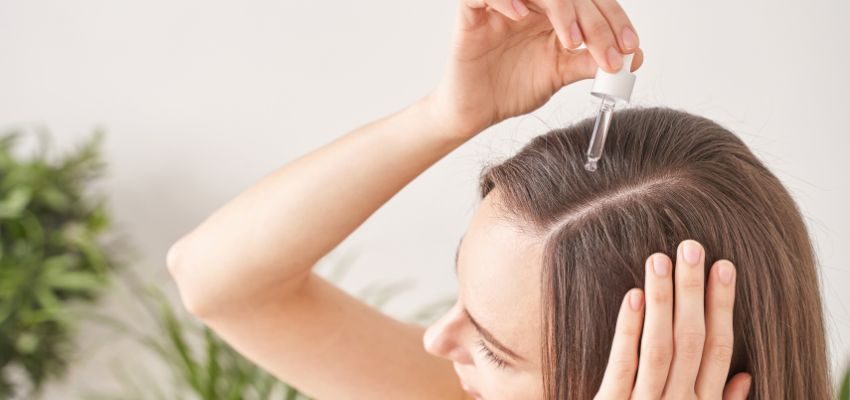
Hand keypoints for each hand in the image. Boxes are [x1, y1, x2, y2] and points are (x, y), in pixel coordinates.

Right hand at [428, 0, 643, 139]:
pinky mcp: (473, 12)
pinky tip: (521, 16)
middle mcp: (532, 2)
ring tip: (571, 42)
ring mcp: (504, 5)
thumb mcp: (560, 74)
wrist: (476, 111)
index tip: (630, 48)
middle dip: (595, 22)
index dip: (615, 21)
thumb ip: (591, 62)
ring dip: (561, 8)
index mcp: (555, 12)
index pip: (592, 1)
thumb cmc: (512, 88)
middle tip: (608, 54)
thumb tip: (634, 58)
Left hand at [595, 240, 752, 398]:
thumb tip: (745, 377)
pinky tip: (633, 296)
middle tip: (691, 247)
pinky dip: (629, 330)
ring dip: (662, 300)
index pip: (718, 348)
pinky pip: (623, 365)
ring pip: (659, 347)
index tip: (723, 266)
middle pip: (691, 339)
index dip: (722, 306)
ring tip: (659, 260)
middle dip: (693, 291)